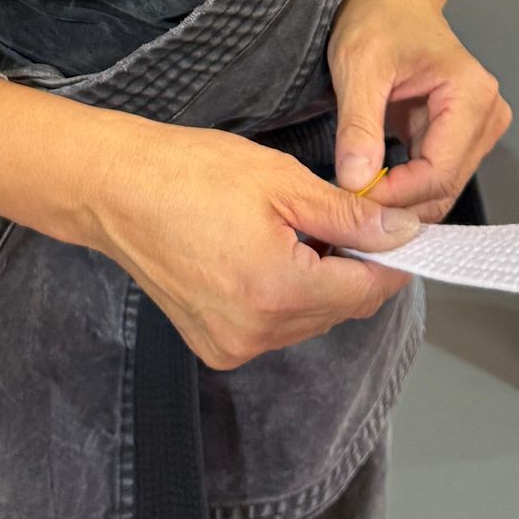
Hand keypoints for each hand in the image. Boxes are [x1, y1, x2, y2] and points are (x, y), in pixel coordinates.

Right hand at [86, 121, 421, 372]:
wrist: (115, 189)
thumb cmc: (191, 173)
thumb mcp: (283, 181)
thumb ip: (351, 215)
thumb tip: (404, 234)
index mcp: (277, 293)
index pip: (366, 292)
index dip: (391, 260)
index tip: (401, 231)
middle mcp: (256, 334)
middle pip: (339, 308)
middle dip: (351, 265)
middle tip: (340, 214)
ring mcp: (231, 346)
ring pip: (308, 319)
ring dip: (319, 281)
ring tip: (294, 228)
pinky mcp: (213, 345)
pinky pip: (274, 325)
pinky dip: (284, 293)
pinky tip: (266, 252)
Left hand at [326, 0, 511, 224]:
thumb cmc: (380, 17)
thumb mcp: (359, 65)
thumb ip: (358, 125)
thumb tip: (354, 183)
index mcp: (472, 95)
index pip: (439, 172)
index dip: (396, 195)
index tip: (351, 200)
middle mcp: (487, 115)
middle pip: (444, 186)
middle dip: (397, 203)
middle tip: (347, 207)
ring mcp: (477, 127)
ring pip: (440, 189)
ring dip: (400, 200)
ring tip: (355, 196)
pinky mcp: (460, 135)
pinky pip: (433, 177)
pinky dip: (402, 187)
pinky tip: (371, 186)